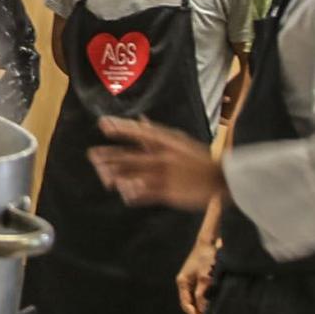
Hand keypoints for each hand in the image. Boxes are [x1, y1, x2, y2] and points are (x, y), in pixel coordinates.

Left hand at [89, 117, 225, 210]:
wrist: (221, 178)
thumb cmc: (198, 158)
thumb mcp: (179, 141)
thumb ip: (157, 132)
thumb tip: (140, 119)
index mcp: (167, 142)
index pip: (139, 132)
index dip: (120, 128)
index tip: (103, 124)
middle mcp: (164, 157)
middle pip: (131, 156)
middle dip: (109, 156)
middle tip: (92, 155)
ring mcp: (166, 175)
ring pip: (135, 175)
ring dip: (117, 176)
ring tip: (103, 177)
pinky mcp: (170, 192)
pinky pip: (147, 193)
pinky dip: (134, 193)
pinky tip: (124, 194)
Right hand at [177, 235, 217, 313]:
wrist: (211, 241)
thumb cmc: (206, 257)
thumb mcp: (205, 277)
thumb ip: (203, 294)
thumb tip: (203, 309)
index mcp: (182, 282)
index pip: (186, 304)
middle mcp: (186, 282)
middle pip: (190, 302)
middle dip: (199, 311)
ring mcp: (193, 279)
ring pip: (197, 297)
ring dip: (204, 305)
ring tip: (213, 313)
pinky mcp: (200, 276)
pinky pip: (202, 291)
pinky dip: (208, 298)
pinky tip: (215, 301)